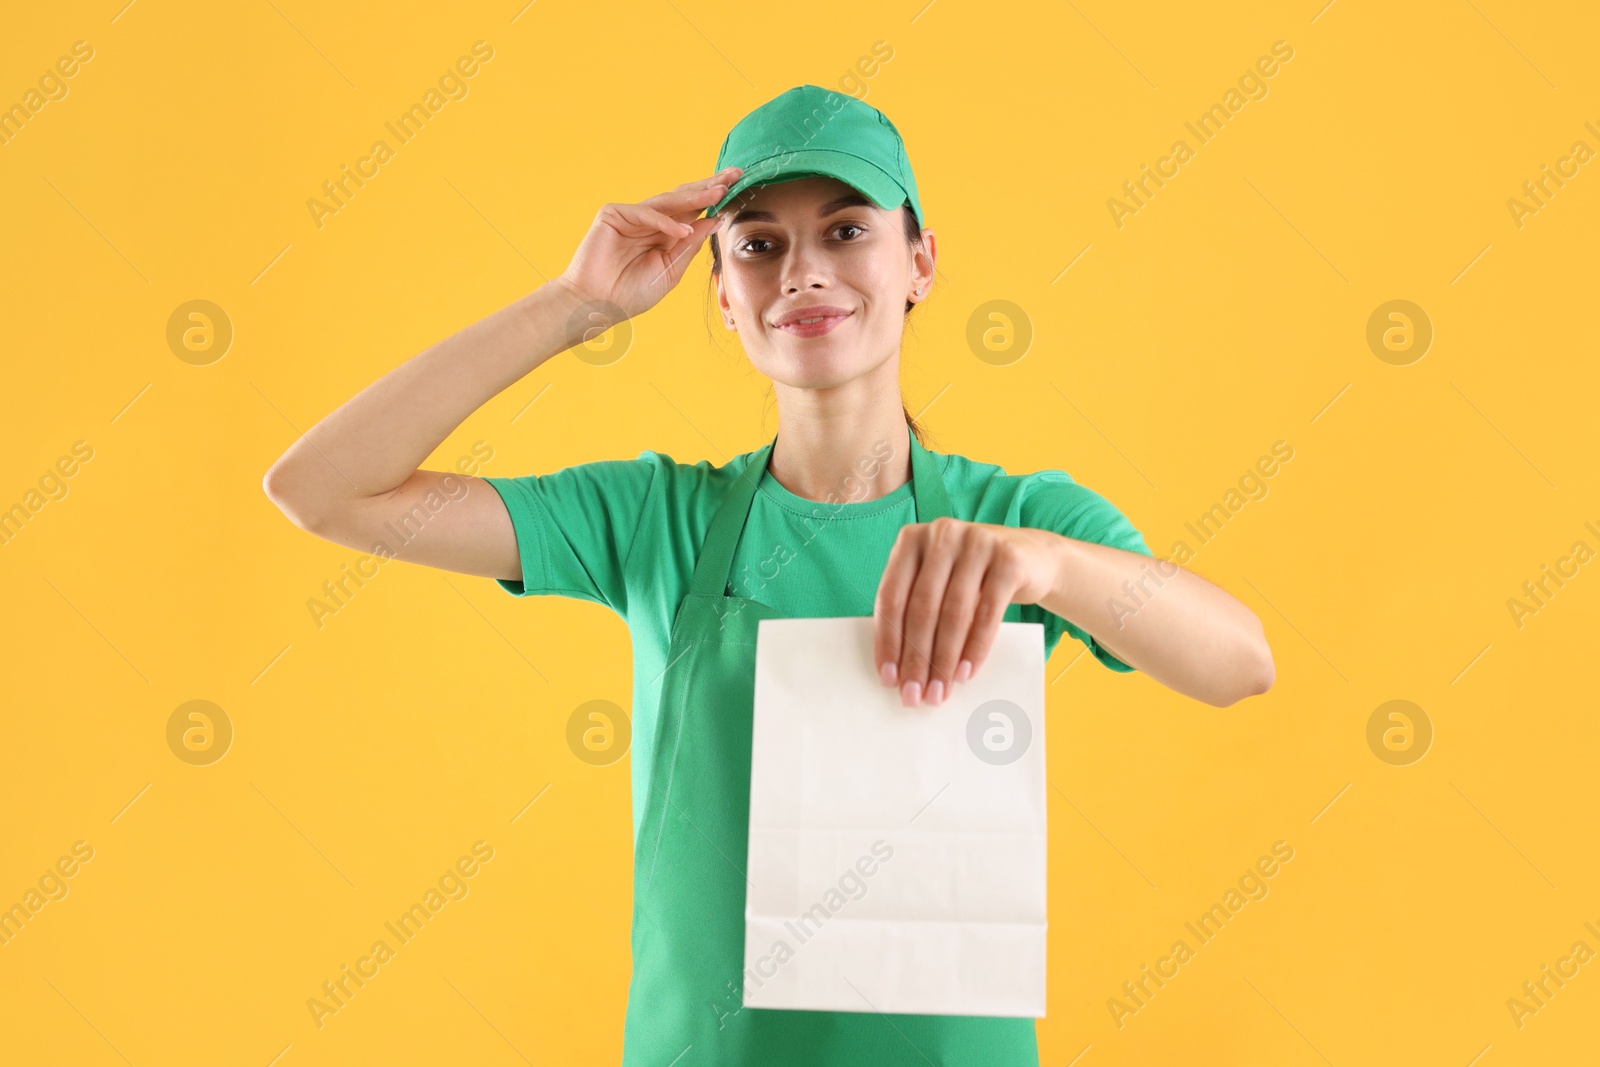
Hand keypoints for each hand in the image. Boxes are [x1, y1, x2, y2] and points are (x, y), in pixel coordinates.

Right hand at [556, 165, 742, 321]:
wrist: (596, 305)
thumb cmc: (630, 294)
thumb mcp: (670, 270)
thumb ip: (690, 245)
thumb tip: (714, 220)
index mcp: (665, 233)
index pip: (694, 210)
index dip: (715, 199)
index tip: (739, 187)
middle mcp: (650, 220)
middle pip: (684, 198)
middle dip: (710, 186)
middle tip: (735, 175)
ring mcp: (631, 215)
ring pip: (668, 201)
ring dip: (694, 197)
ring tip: (719, 193)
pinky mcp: (613, 214)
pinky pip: (645, 213)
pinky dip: (665, 221)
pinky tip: (684, 228)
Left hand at [874, 519, 1061, 706]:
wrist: (1032, 557)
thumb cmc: (972, 579)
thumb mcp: (940, 582)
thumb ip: (916, 608)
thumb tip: (898, 669)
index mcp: (911, 540)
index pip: (891, 596)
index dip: (887, 641)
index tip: (889, 678)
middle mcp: (941, 535)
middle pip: (921, 608)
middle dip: (917, 658)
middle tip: (915, 695)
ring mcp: (977, 542)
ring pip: (954, 613)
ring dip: (944, 660)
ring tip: (940, 691)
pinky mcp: (1008, 559)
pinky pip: (988, 612)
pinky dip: (975, 648)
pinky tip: (965, 673)